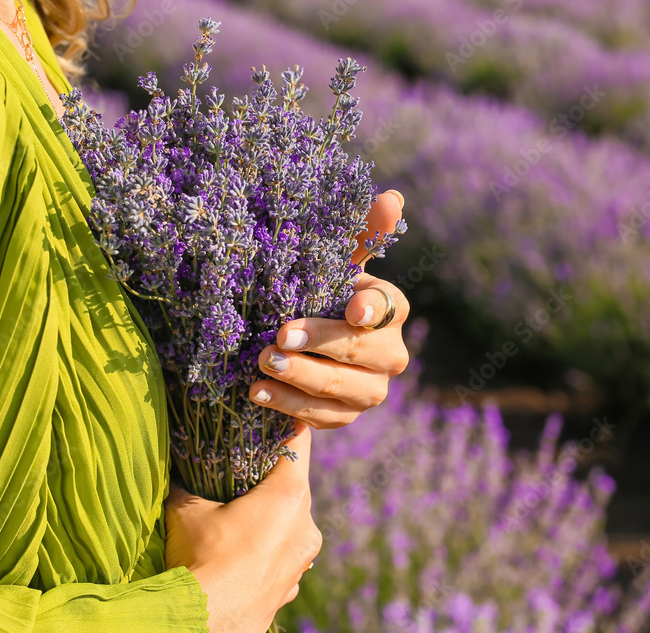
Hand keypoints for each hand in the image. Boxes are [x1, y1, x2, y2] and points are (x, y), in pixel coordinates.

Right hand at [165, 425, 320, 632]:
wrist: (204, 626)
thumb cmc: (201, 560)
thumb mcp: (185, 512)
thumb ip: (184, 482)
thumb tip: (173, 463)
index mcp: (289, 495)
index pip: (298, 439)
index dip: (284, 424)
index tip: (272, 414)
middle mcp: (306, 524)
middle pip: (296, 482)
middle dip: (271, 473)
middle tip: (243, 465)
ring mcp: (303, 559)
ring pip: (293, 521)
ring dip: (271, 515)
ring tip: (239, 515)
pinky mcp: (292, 586)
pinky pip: (286, 554)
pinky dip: (268, 548)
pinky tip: (241, 553)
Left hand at [249, 190, 410, 428]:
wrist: (302, 351)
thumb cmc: (319, 296)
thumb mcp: (333, 266)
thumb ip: (359, 235)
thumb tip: (392, 198)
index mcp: (391, 310)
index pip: (388, 307)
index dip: (371, 309)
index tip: (351, 310)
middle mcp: (390, 354)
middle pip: (358, 350)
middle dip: (318, 343)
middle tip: (278, 335)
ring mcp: (370, 391)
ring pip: (338, 387)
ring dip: (298, 376)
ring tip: (262, 363)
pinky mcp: (345, 417)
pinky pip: (318, 415)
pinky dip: (286, 404)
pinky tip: (257, 392)